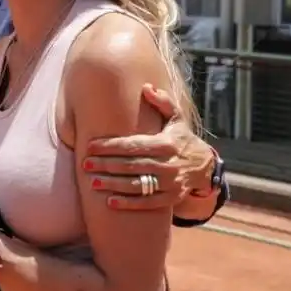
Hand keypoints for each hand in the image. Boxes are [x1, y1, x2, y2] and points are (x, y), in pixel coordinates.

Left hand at [82, 84, 216, 209]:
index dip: (110, 146)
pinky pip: (147, 203)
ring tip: (92, 182)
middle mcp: (169, 164)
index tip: (90, 146)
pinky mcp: (170, 199)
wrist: (204, 166)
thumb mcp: (176, 118)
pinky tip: (110, 201)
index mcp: (167, 143)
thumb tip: (147, 87)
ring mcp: (170, 184)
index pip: (133, 145)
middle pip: (131, 165)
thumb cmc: (181, 139)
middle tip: (85, 164)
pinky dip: (128, 203)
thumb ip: (162, 102)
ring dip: (113, 184)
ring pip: (137, 185)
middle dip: (106, 165)